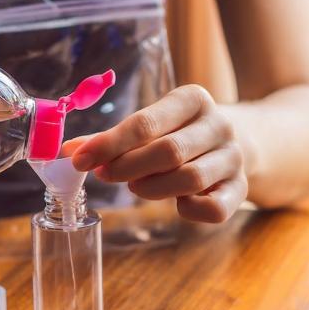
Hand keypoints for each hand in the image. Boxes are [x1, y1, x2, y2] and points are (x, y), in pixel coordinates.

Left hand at [70, 85, 247, 222]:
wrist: (240, 142)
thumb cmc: (179, 133)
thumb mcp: (152, 124)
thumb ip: (111, 139)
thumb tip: (67, 152)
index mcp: (193, 99)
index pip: (146, 122)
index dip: (109, 144)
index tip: (80, 159)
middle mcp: (219, 125)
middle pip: (168, 151)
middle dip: (128, 168)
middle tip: (106, 175)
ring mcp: (233, 158)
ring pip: (190, 179)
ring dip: (152, 188)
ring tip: (137, 186)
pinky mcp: (241, 189)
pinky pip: (214, 209)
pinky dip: (189, 210)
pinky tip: (176, 203)